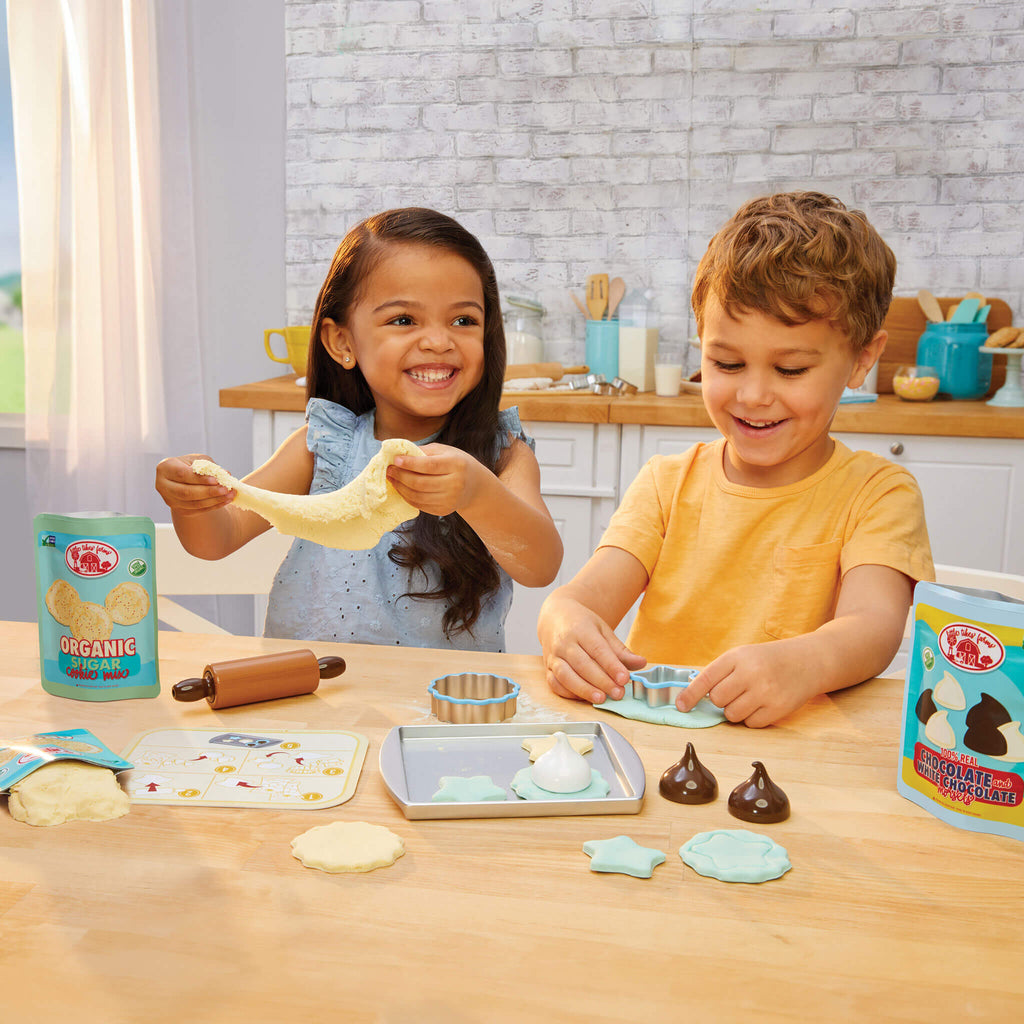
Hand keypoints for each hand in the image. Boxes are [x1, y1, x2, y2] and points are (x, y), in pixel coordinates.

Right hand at [155, 455, 234, 515]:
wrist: (186, 480)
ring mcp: (170, 500)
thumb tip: (226, 475)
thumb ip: (211, 467)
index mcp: (165, 468)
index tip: (216, 479)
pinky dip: (214, 506)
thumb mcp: (199, 460)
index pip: (182, 475)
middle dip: (208, 492)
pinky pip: (198, 510)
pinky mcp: (179, 510)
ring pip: (193, 503)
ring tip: (230, 495)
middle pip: (186, 492)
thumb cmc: (192, 466)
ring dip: (214, 500)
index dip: (199, 478)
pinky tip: (226, 500)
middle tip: (226, 489)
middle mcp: (163, 486)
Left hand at [386, 443, 482, 516]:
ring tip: (392, 479)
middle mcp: (455, 484)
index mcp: (457, 464)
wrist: (475, 486)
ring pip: (417, 496)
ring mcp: (450, 500)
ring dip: (400, 487)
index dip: (410, 463)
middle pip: (421, 483)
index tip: (395, 460)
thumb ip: (424, 451)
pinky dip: (407, 496)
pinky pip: (419, 505)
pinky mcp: (444, 510)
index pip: (429, 465)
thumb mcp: (445, 451)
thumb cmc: (456, 463)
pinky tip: (401, 488)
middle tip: (388, 470)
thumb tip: (398, 452)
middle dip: (400, 476)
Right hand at [539, 596, 645, 704]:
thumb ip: (620, 650)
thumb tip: (641, 663)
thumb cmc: (581, 624)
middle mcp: (564, 642)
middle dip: (602, 681)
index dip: (611, 666)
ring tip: (601, 699)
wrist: (555, 617)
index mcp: (580, 629)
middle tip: (618, 693)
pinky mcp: (547, 667)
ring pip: (566, 675)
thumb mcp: (603, 630)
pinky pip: (555, 683)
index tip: (624, 678)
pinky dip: (568, 692)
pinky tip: (583, 697)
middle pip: (583, 664)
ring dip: (584, 689)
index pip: (598, 649)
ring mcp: (553, 655)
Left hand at [677, 640, 819, 727]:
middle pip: (717, 700)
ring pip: (732, 715)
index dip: (690, 695)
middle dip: (721, 700)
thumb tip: (691, 697)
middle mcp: (751, 673)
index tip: (681, 707)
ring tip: (749, 697)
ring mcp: (765, 692)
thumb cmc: (767, 660)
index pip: (706, 679)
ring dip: (735, 710)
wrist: (807, 661)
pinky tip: (762, 704)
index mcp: (737, 656)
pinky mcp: (778, 708)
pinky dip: (752, 718)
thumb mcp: (742, 656)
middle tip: (735, 691)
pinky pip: (751, 724)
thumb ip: (720, 673)